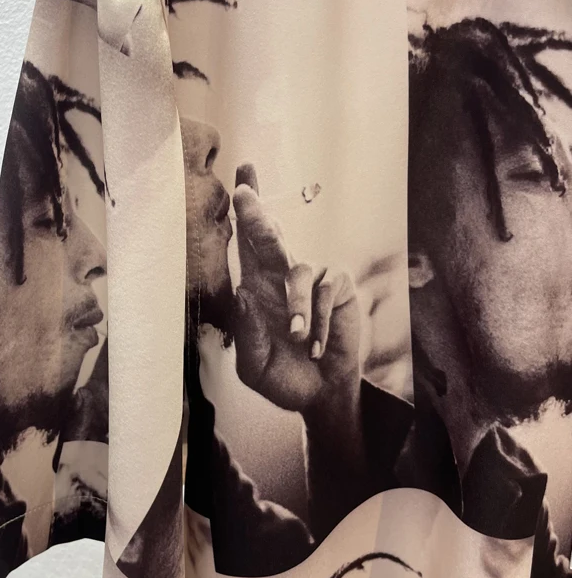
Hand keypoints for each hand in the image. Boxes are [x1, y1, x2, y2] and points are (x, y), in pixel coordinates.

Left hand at [232, 164, 361, 420]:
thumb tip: (241, 291)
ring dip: (294, 306)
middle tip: (242, 193)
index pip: (246, 244)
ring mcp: (311, 278)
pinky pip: (325, 292)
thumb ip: (246, 333)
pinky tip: (316, 348)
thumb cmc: (282, 375)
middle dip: (255, 212)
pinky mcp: (337, 288)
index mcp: (256, 287)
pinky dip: (319, 323)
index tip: (239, 181)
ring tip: (296, 338)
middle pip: (267, 236)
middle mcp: (281, 276)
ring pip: (296, 271)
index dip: (244, 213)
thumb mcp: (254, 365)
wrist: (319, 396)